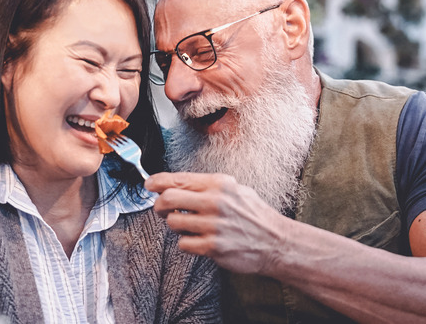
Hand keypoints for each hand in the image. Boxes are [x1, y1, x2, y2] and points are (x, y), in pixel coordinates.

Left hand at [145, 172, 288, 274]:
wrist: (276, 242)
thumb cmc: (254, 216)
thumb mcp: (235, 190)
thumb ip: (207, 186)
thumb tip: (175, 183)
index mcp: (219, 184)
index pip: (178, 178)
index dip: (157, 181)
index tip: (149, 185)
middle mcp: (215, 202)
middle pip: (168, 199)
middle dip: (159, 205)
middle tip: (162, 209)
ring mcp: (213, 225)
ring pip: (172, 222)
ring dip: (175, 225)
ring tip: (189, 227)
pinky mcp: (213, 247)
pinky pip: (183, 244)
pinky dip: (186, 243)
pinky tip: (199, 241)